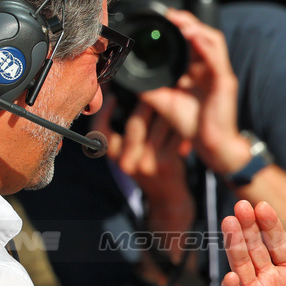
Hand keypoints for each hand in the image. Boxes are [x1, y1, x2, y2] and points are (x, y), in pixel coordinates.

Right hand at [102, 91, 193, 233]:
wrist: (168, 198)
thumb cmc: (148, 168)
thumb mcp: (129, 154)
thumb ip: (125, 132)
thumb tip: (122, 94)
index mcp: (114, 157)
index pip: (100, 131)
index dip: (105, 111)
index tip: (115, 95)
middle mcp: (128, 161)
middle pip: (136, 122)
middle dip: (146, 101)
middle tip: (154, 88)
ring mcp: (148, 162)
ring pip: (158, 124)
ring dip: (167, 107)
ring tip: (173, 94)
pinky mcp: (167, 162)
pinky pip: (175, 132)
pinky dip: (181, 121)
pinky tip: (185, 113)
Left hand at [139, 9, 249, 175]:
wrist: (212, 145)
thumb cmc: (194, 125)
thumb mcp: (166, 102)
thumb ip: (151, 89)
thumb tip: (130, 80)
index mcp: (198, 70)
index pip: (192, 40)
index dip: (180, 26)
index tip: (163, 19)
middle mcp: (210, 68)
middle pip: (203, 34)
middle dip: (188, 21)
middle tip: (170, 15)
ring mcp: (219, 73)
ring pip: (213, 39)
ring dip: (197, 28)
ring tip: (181, 22)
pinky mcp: (225, 81)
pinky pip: (217, 58)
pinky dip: (205, 45)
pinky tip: (193, 37)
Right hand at [220, 200, 285, 285]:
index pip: (278, 244)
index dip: (270, 226)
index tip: (263, 206)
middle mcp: (269, 281)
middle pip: (256, 248)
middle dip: (249, 227)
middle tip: (242, 205)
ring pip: (241, 265)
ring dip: (234, 245)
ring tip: (230, 223)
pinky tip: (231, 275)